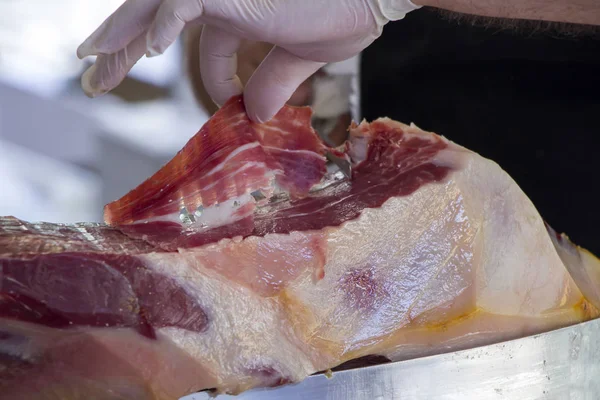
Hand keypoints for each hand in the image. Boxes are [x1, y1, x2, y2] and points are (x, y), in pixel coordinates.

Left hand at [77, 0, 420, 121]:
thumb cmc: (349, 10)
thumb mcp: (304, 57)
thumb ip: (275, 81)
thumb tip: (257, 115)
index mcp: (243, 9)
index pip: (208, 42)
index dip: (212, 76)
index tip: (226, 107)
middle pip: (160, 18)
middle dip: (126, 47)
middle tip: (95, 75)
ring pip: (153, 5)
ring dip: (121, 35)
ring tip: (90, 62)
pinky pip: (181, 2)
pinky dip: (161, 23)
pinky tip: (152, 50)